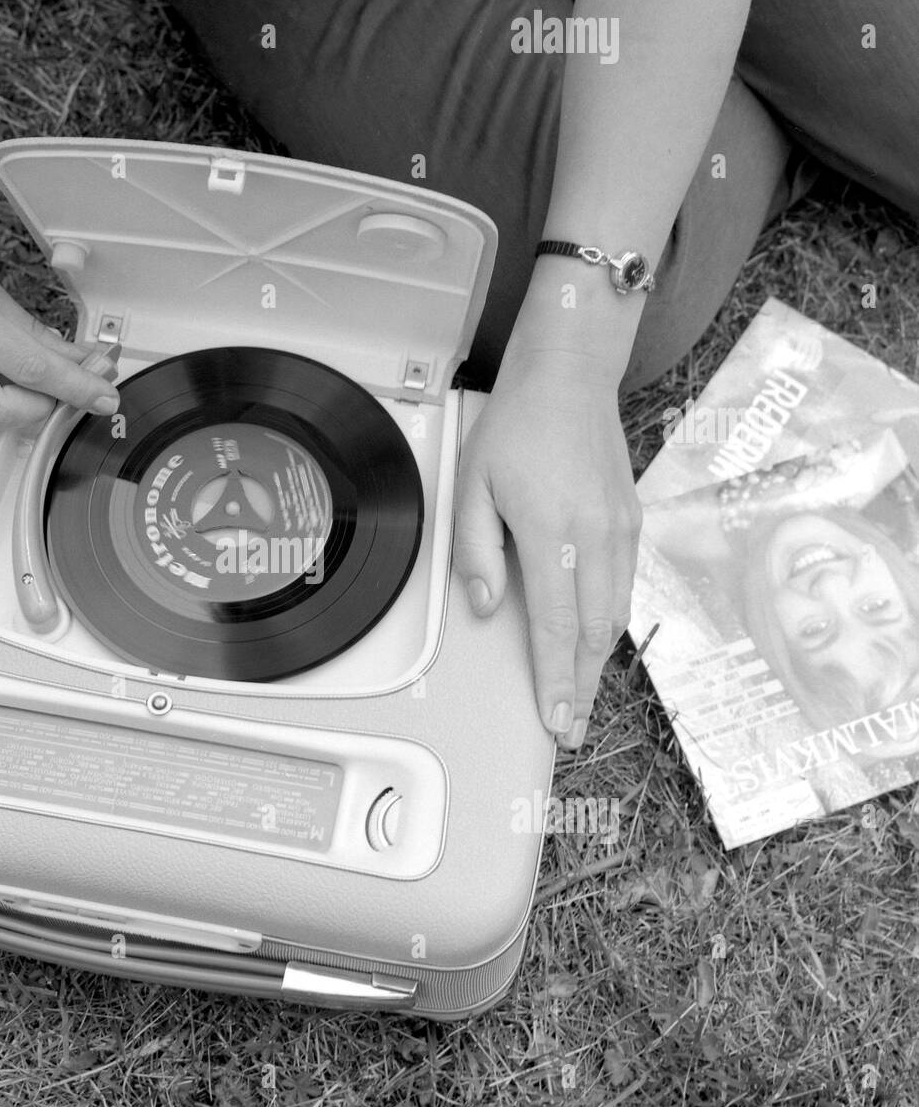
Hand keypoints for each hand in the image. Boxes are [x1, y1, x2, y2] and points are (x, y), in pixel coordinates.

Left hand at [454, 340, 641, 749]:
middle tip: (571, 729)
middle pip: (593, 635)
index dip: (554, 681)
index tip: (554, 720)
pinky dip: (610, 626)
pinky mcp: (631, 522)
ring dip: (598, 664)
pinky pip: (624, 588)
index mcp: (552, 534)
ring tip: (583, 698)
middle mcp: (596, 539)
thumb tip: (483, 605)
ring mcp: (621, 531)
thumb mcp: (473, 485)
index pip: (554, 627)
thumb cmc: (517, 426)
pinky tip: (596, 644)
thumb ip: (476, 551)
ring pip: (615, 616)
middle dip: (582, 688)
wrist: (570, 377)